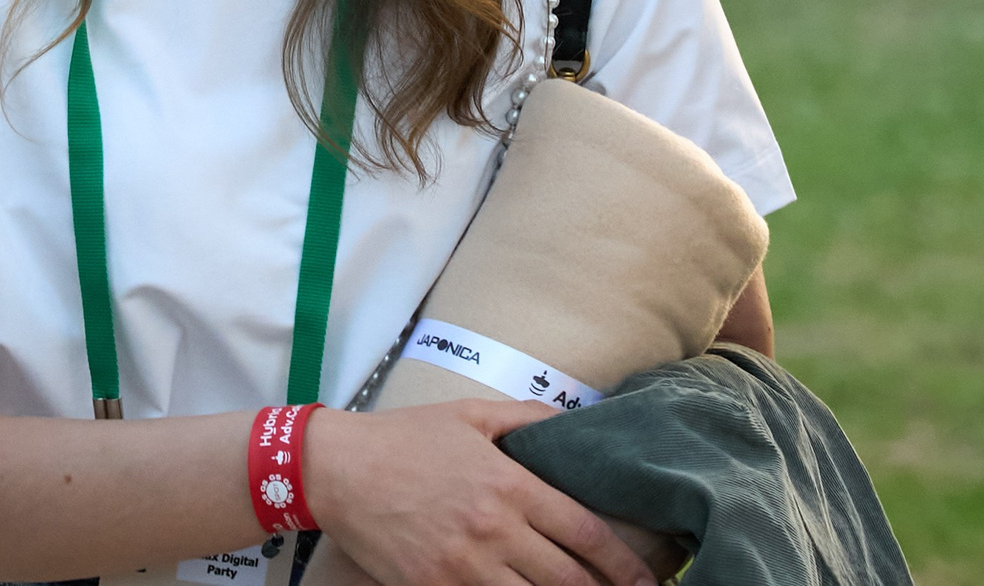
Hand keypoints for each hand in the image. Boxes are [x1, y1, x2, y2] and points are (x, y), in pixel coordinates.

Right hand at [302, 401, 657, 585]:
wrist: (337, 469)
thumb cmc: (405, 438)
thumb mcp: (470, 415)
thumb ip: (528, 418)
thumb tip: (579, 420)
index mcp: (509, 484)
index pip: (584, 532)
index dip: (623, 563)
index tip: (646, 580)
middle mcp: (493, 529)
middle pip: (568, 578)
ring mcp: (462, 565)